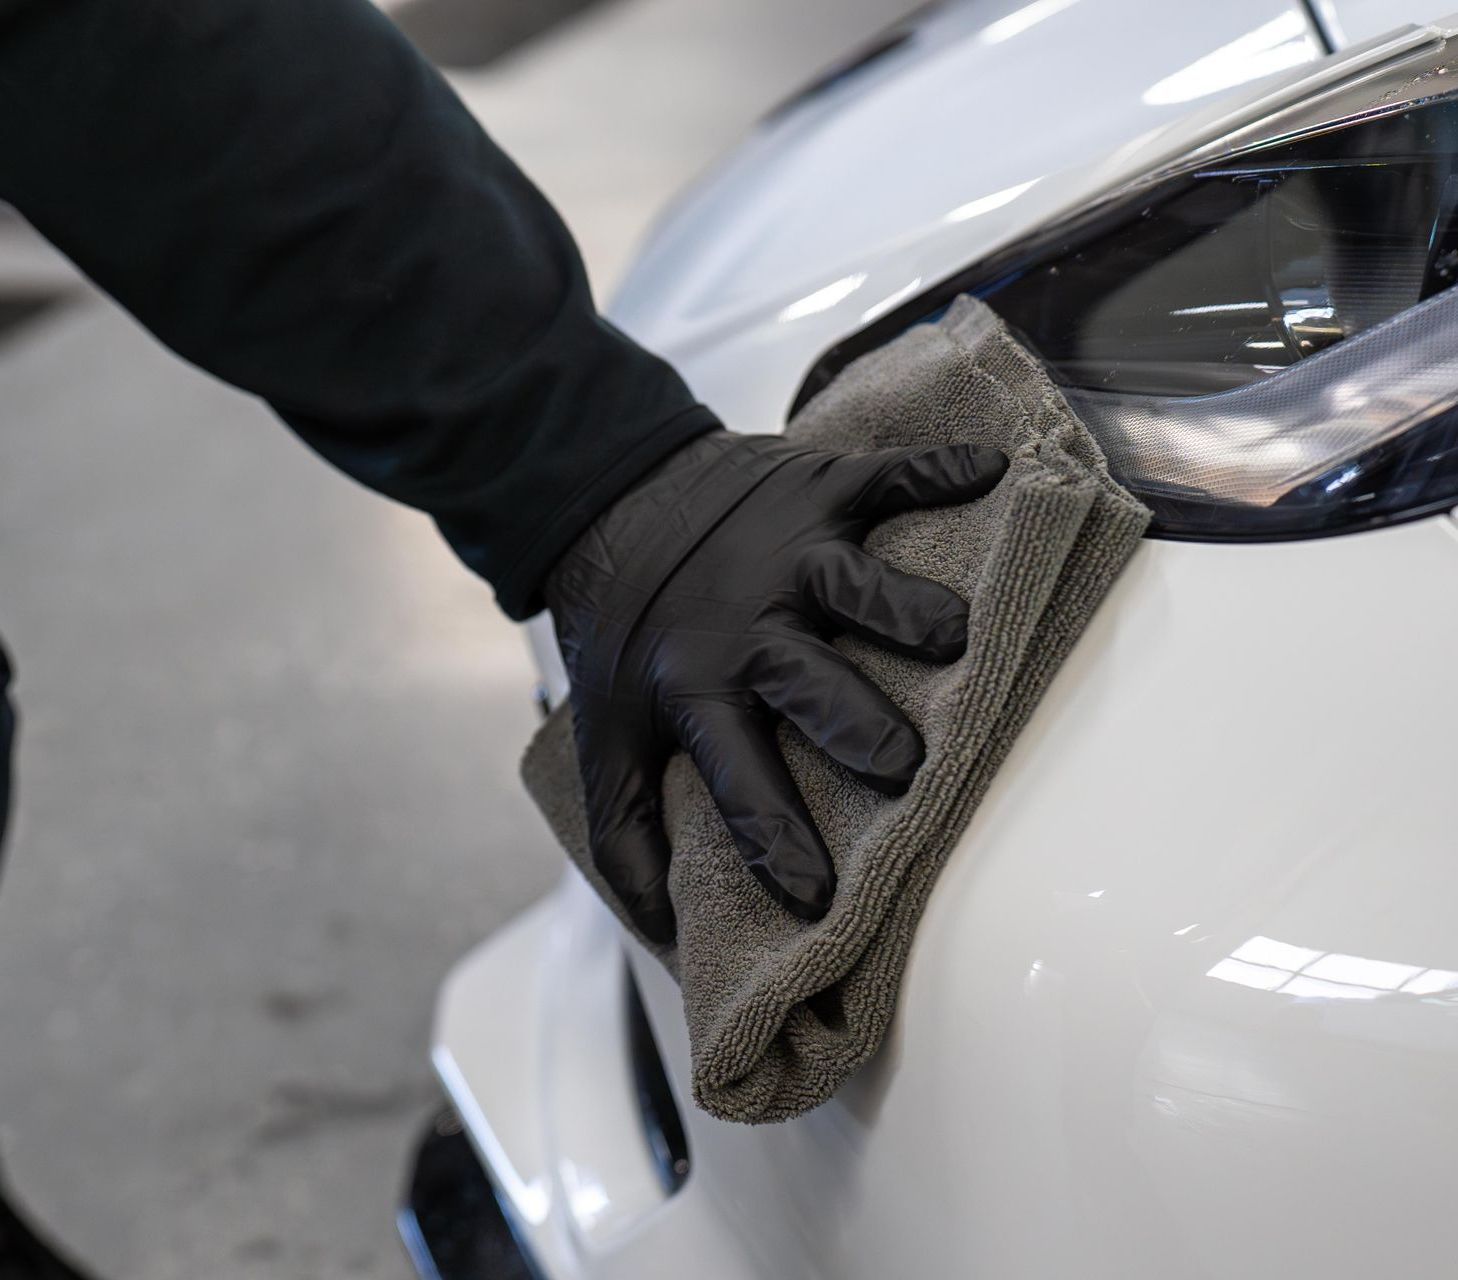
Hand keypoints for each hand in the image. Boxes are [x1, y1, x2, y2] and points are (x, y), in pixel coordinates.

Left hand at [544, 430, 1007, 942]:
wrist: (613, 500)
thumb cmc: (625, 636)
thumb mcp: (605, 739)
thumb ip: (629, 836)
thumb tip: (661, 936)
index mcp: (697, 688)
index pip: (739, 778)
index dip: (777, 840)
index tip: (821, 900)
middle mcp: (747, 622)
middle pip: (810, 682)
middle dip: (859, 726)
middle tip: (908, 766)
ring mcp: (788, 550)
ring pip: (856, 583)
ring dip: (905, 609)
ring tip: (956, 638)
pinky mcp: (819, 487)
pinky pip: (886, 477)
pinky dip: (938, 472)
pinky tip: (991, 472)